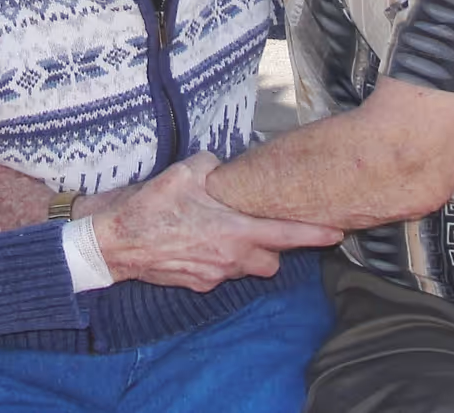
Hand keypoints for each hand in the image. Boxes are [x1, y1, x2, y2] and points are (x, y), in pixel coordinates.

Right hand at [90, 154, 342, 291]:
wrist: (116, 242)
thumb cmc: (150, 205)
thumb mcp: (185, 172)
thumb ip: (214, 168)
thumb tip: (223, 168)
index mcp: (233, 231)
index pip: (287, 236)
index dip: (315, 236)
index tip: (337, 233)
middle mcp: (230, 259)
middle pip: (272, 262)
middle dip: (272, 249)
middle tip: (259, 228)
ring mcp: (214, 276)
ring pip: (246, 269)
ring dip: (245, 255)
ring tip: (225, 234)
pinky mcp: (197, 285)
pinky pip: (220, 274)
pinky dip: (218, 261)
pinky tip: (199, 244)